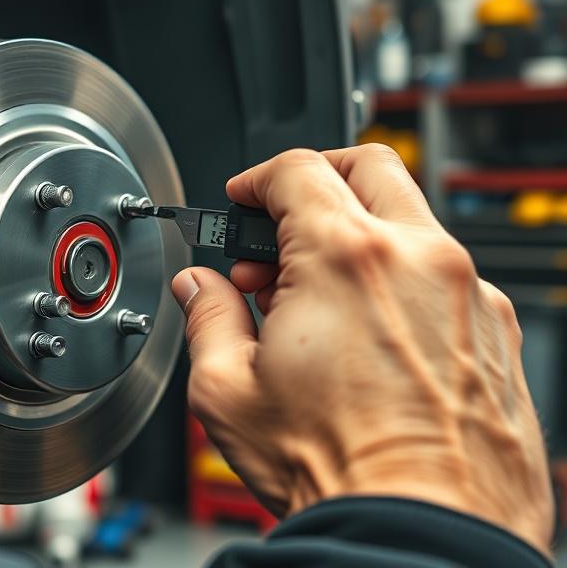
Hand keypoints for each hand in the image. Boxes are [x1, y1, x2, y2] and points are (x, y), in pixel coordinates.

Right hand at [173, 144, 552, 554]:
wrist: (424, 534)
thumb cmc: (341, 471)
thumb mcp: (229, 391)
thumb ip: (207, 318)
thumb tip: (198, 289)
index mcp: (346, 258)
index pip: (297, 170)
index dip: (256, 178)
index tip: (243, 198)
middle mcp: (419, 259)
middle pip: (369, 165)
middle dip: (317, 178)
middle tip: (282, 222)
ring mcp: (468, 292)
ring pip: (411, 219)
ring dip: (359, 232)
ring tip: (316, 295)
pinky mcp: (496, 331)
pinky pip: (445, 274)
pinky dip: (402, 278)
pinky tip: (368, 332)